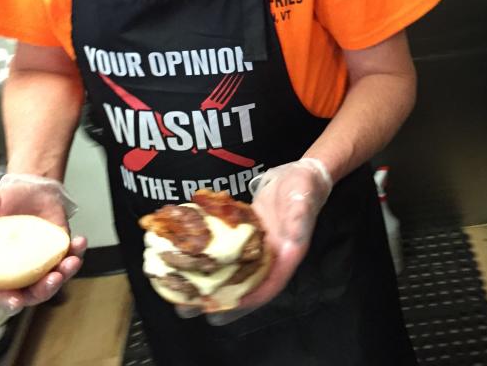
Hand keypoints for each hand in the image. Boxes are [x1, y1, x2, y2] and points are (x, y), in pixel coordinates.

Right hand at [0, 174, 85, 309]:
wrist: (34, 188)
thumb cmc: (8, 200)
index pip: (1, 291)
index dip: (8, 300)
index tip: (16, 302)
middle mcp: (22, 270)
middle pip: (32, 292)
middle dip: (44, 291)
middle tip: (53, 278)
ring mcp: (43, 262)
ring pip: (54, 279)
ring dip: (65, 275)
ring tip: (71, 261)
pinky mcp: (60, 251)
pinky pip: (70, 258)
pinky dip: (77, 254)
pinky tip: (80, 242)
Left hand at [204, 158, 332, 325]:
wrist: (301, 173)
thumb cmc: (304, 188)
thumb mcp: (302, 203)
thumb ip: (298, 224)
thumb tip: (292, 244)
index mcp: (286, 257)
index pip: (267, 287)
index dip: (245, 301)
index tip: (219, 311)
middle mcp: (271, 258)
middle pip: (246, 287)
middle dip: (219, 301)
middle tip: (189, 312)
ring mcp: (258, 249)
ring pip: (234, 273)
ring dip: (210, 284)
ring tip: (182, 296)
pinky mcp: (247, 237)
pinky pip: (229, 254)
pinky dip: (211, 261)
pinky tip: (188, 263)